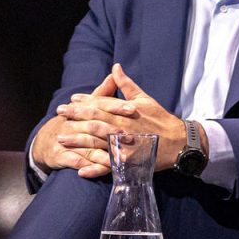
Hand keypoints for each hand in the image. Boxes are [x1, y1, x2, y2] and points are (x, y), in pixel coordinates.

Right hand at [32, 74, 125, 178]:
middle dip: (112, 130)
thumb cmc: (73, 122)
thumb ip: (102, 93)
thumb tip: (115, 72)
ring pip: (87, 145)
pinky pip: (77, 162)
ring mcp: (66, 140)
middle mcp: (72, 124)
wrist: (45, 142)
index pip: (99, 106)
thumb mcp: (86, 106)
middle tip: (130, 135)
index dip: (116, 106)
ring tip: (122, 157)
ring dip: (105, 151)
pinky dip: (89, 166)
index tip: (133, 108)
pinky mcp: (61, 156)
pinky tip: (102, 169)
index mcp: (80, 111)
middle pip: (94, 126)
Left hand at [51, 63, 188, 172]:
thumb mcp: (145, 99)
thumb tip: (115, 67)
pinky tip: (80, 171)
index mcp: (124, 112)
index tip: (71, 99)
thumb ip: (127, 85)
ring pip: (96, 142)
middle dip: (74, 117)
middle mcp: (121, 127)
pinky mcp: (127, 161)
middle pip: (93, 121)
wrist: (179, 142)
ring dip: (77, 141)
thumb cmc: (161, 119)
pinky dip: (94, 168)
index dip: (84, 102)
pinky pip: (107, 165)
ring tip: (60, 139)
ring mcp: (123, 145)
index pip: (100, 104)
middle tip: (59, 114)